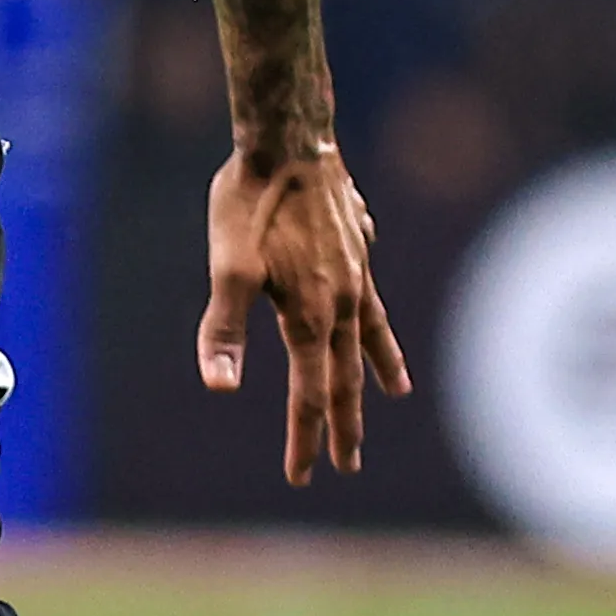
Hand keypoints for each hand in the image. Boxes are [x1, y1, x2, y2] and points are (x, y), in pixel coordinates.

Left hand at [199, 143, 406, 483]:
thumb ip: (224, 329)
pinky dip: (377, 313)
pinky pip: (373, 293)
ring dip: (377, 370)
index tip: (302, 477)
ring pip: (370, 335)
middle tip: (347, 464)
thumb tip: (219, 387)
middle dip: (344, 424)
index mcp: (311, 315)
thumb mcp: (227, 268)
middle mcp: (344, 301)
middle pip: (346, 376)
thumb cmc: (250, 203)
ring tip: (395, 394)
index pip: (309, 394)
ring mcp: (358, 271)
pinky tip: (371, 309)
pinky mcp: (359, 243)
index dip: (304, 438)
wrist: (289, 138)